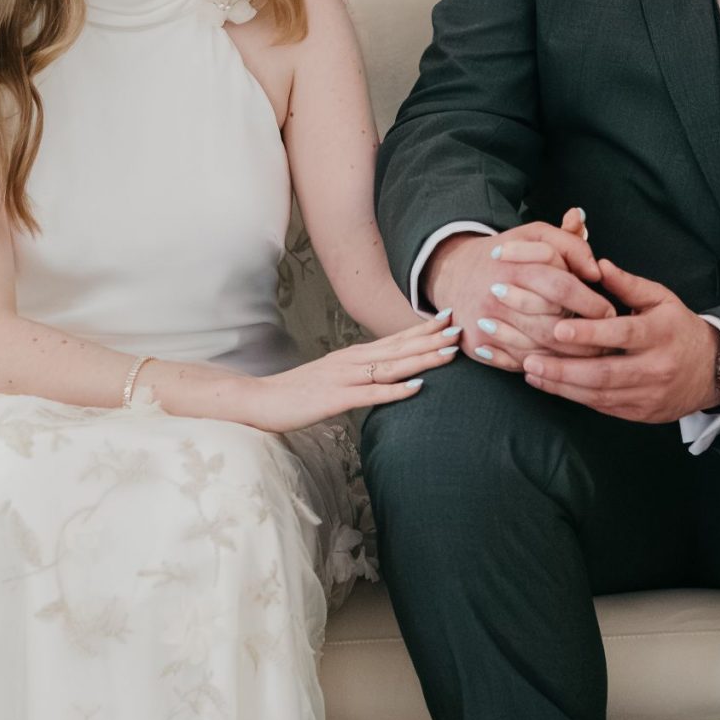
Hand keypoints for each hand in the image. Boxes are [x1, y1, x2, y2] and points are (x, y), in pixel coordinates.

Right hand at [249, 314, 461, 432]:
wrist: (259, 400)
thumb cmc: (296, 393)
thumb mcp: (332, 379)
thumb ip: (357, 376)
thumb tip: (382, 378)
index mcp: (351, 356)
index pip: (394, 339)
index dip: (422, 330)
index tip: (447, 319)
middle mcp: (351, 361)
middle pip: (398, 347)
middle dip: (431, 338)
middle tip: (460, 326)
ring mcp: (343, 378)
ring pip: (391, 366)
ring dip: (423, 358)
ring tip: (449, 351)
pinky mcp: (335, 398)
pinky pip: (371, 393)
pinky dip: (396, 389)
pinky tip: (417, 387)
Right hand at [426, 208, 614, 373]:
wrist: (454, 274)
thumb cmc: (507, 255)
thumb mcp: (536, 236)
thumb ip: (571, 244)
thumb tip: (597, 269)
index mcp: (515, 265)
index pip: (561, 287)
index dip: (590, 302)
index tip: (609, 312)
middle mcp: (497, 296)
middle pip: (551, 326)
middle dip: (585, 337)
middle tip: (608, 342)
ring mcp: (487, 324)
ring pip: (538, 351)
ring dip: (570, 359)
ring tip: (594, 357)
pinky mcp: (479, 345)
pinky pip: (521, 363)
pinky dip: (545, 367)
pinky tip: (565, 365)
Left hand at [522, 255, 719, 422]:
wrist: (711, 371)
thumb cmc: (678, 328)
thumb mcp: (661, 299)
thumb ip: (628, 284)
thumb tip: (598, 264)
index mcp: (661, 333)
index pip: (622, 334)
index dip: (589, 332)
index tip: (559, 328)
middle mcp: (656, 367)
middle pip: (606, 372)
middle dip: (564, 368)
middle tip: (531, 359)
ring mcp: (649, 394)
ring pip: (600, 394)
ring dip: (563, 386)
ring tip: (532, 373)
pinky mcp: (641, 413)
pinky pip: (604, 406)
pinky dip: (575, 396)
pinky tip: (552, 386)